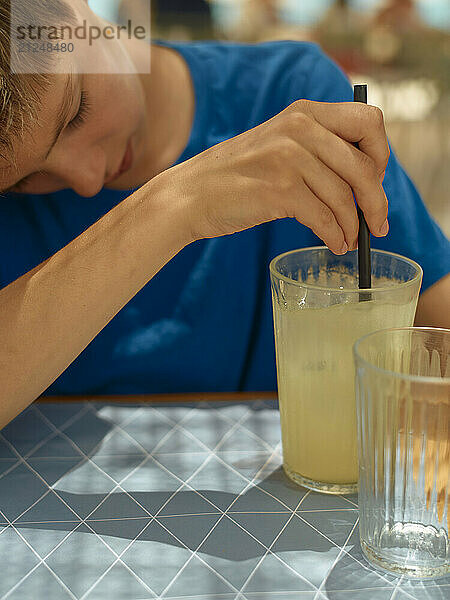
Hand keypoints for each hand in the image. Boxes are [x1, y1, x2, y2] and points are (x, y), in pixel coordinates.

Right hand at [154, 99, 389, 254]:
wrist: (190, 195)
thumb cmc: (236, 177)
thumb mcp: (278, 145)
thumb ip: (317, 150)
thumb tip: (365, 182)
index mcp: (304, 112)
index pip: (369, 120)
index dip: (381, 153)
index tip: (375, 181)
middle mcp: (300, 128)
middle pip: (364, 165)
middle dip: (376, 201)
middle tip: (378, 224)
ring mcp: (288, 158)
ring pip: (345, 198)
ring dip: (353, 226)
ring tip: (349, 241)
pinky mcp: (278, 190)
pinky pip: (325, 219)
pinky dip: (335, 237)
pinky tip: (334, 245)